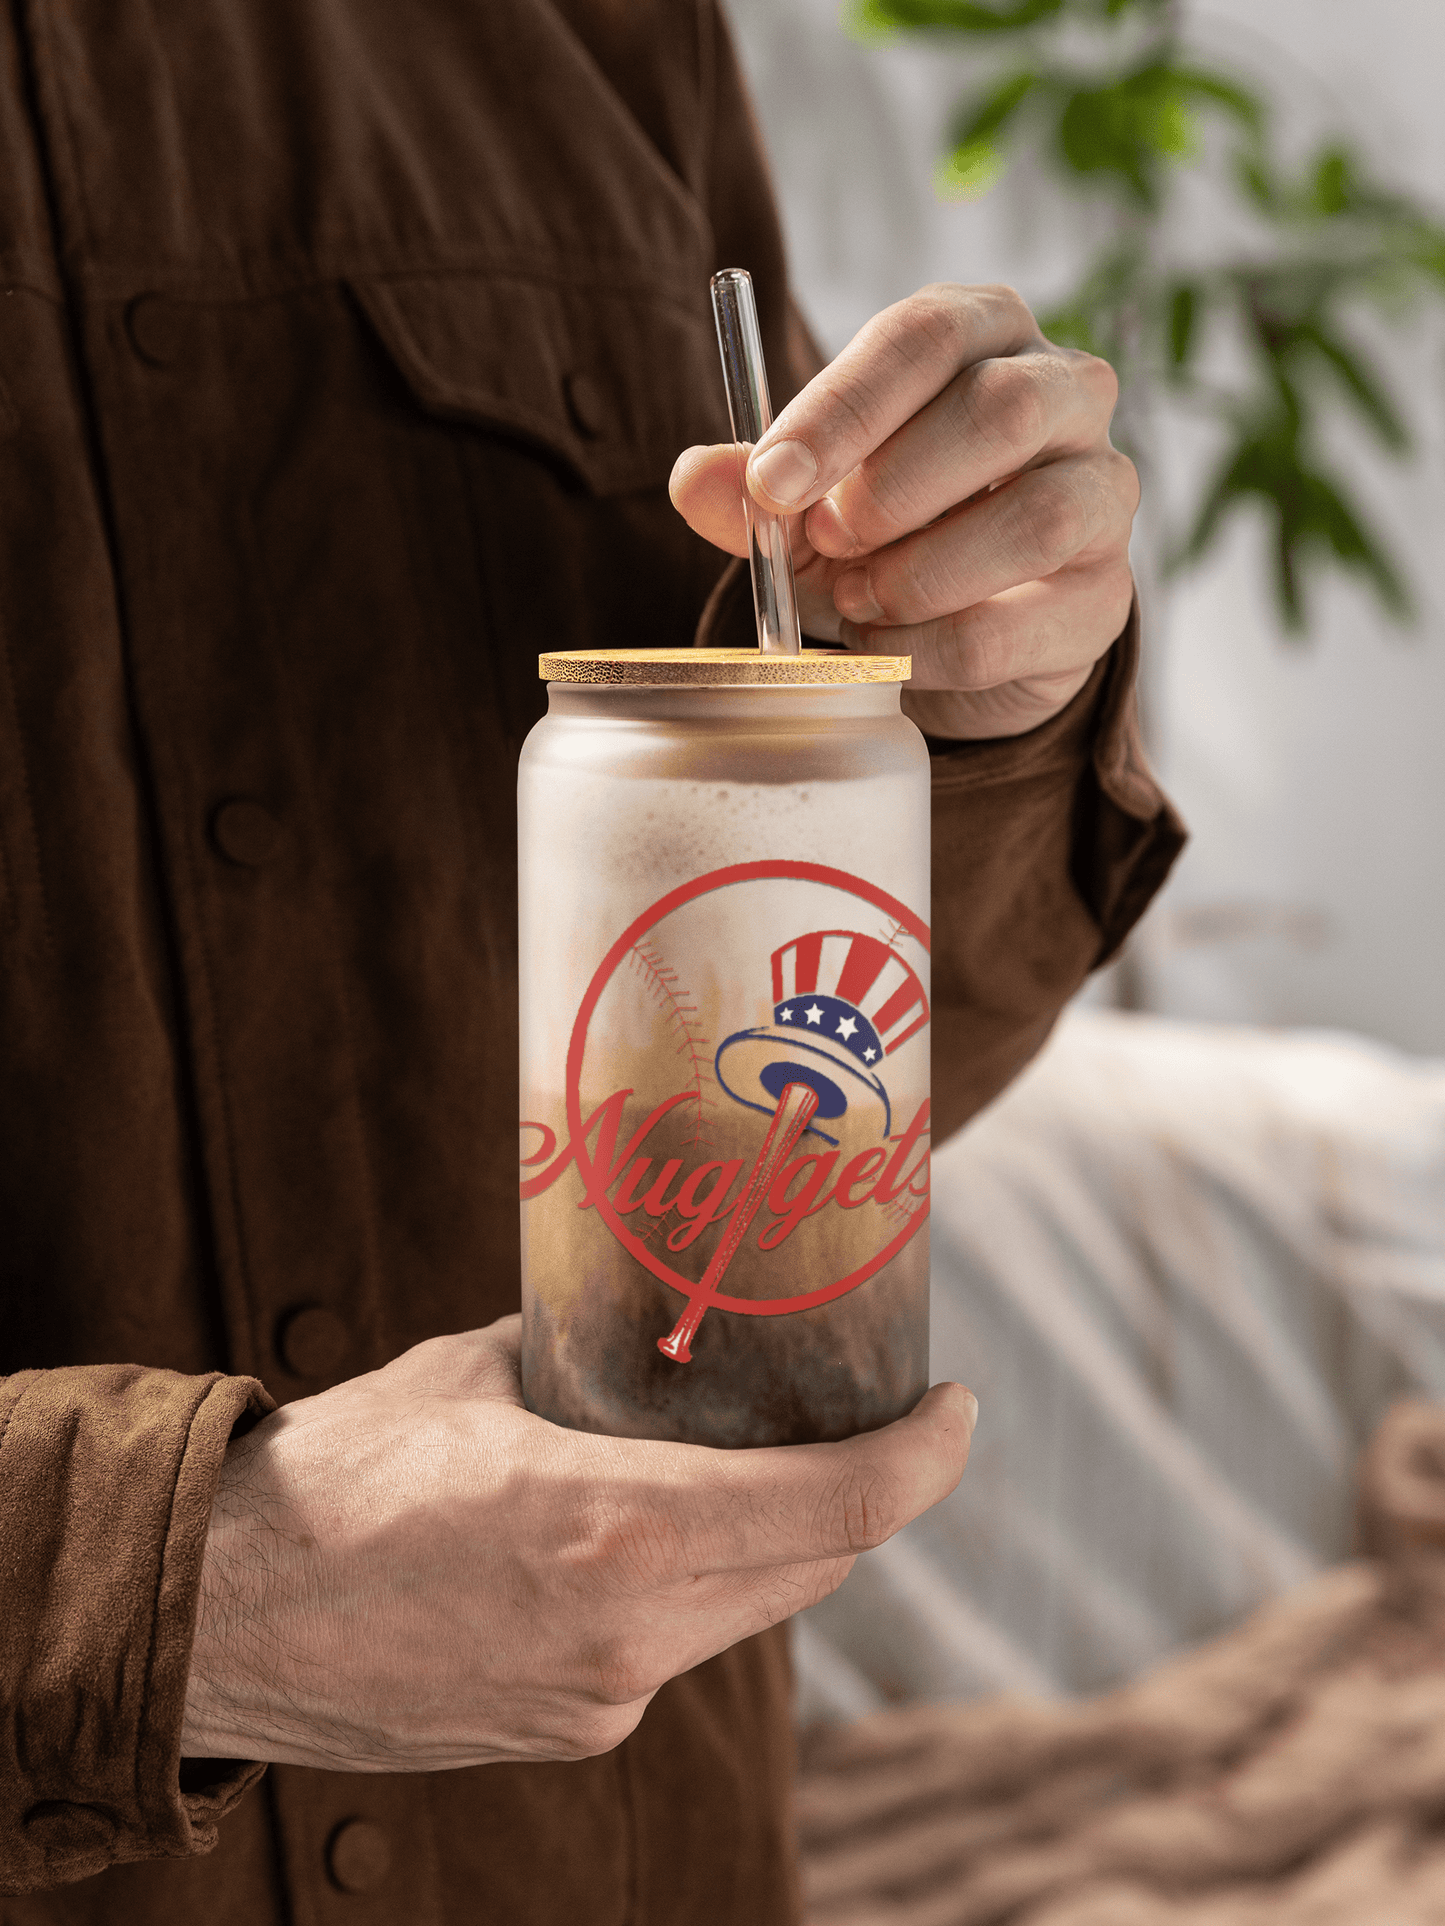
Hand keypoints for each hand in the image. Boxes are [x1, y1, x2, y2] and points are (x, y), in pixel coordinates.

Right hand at [181, 1316, 976, 1770]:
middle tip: (864, 1420)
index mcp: (617, 1524)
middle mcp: (631, 1628)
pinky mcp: (569, 1728)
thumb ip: (581, 1360)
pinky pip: (675, 1648)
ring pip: (750, 1611)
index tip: (955, 1409)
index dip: (924, 1460)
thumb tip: (635, 1322)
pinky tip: (644, 1538)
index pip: (840, 1508)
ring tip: (755, 1466)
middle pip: (815, 1564)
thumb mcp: (476, 1376)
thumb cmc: (339, 1473)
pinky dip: (695, 1588)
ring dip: (776, 1541)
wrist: (221, 1614)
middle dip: (859, 1493)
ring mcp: (603, 1694)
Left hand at [671, 283, 1136, 739]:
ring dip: (921, 573)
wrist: (955, 636)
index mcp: (982, 332)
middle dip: (893, 487)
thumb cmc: (883, 533)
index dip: (844, 409)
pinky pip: (1021, 624)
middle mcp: (1065, 393)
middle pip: (1003, 408)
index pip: (924, 335)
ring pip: (1037, 517)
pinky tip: (892, 647)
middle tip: (827, 542)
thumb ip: (751, 488)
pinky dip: (934, 646)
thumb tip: (693, 479)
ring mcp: (1102, 493)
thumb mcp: (803, 503)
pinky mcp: (1103, 597)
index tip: (774, 482)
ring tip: (857, 598)